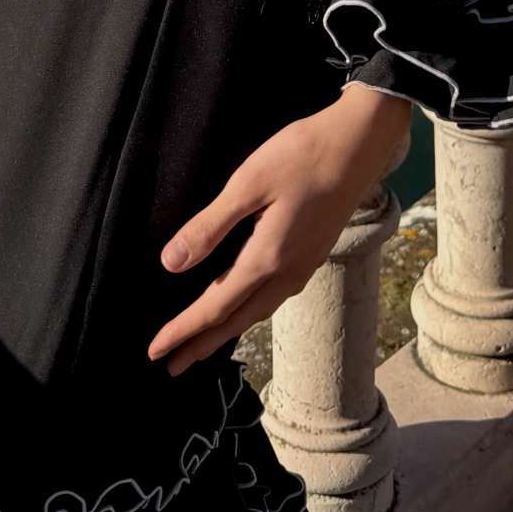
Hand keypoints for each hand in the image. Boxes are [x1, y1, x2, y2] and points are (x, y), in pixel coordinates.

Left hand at [147, 84, 411, 375]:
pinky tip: (243, 305)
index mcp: (267, 260)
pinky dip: (248, 313)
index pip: (215, 308)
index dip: (182, 331)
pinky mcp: (312, 255)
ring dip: (225, 332)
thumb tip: (171, 265)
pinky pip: (272, 298)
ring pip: (257, 313)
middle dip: (201, 345)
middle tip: (170, 367)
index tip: (154, 352)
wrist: (358, 144)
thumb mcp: (248, 184)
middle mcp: (287, 274)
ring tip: (201, 344)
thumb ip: (210, 226)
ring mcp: (304, 267)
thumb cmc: (301, 156)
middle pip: (236, 321)